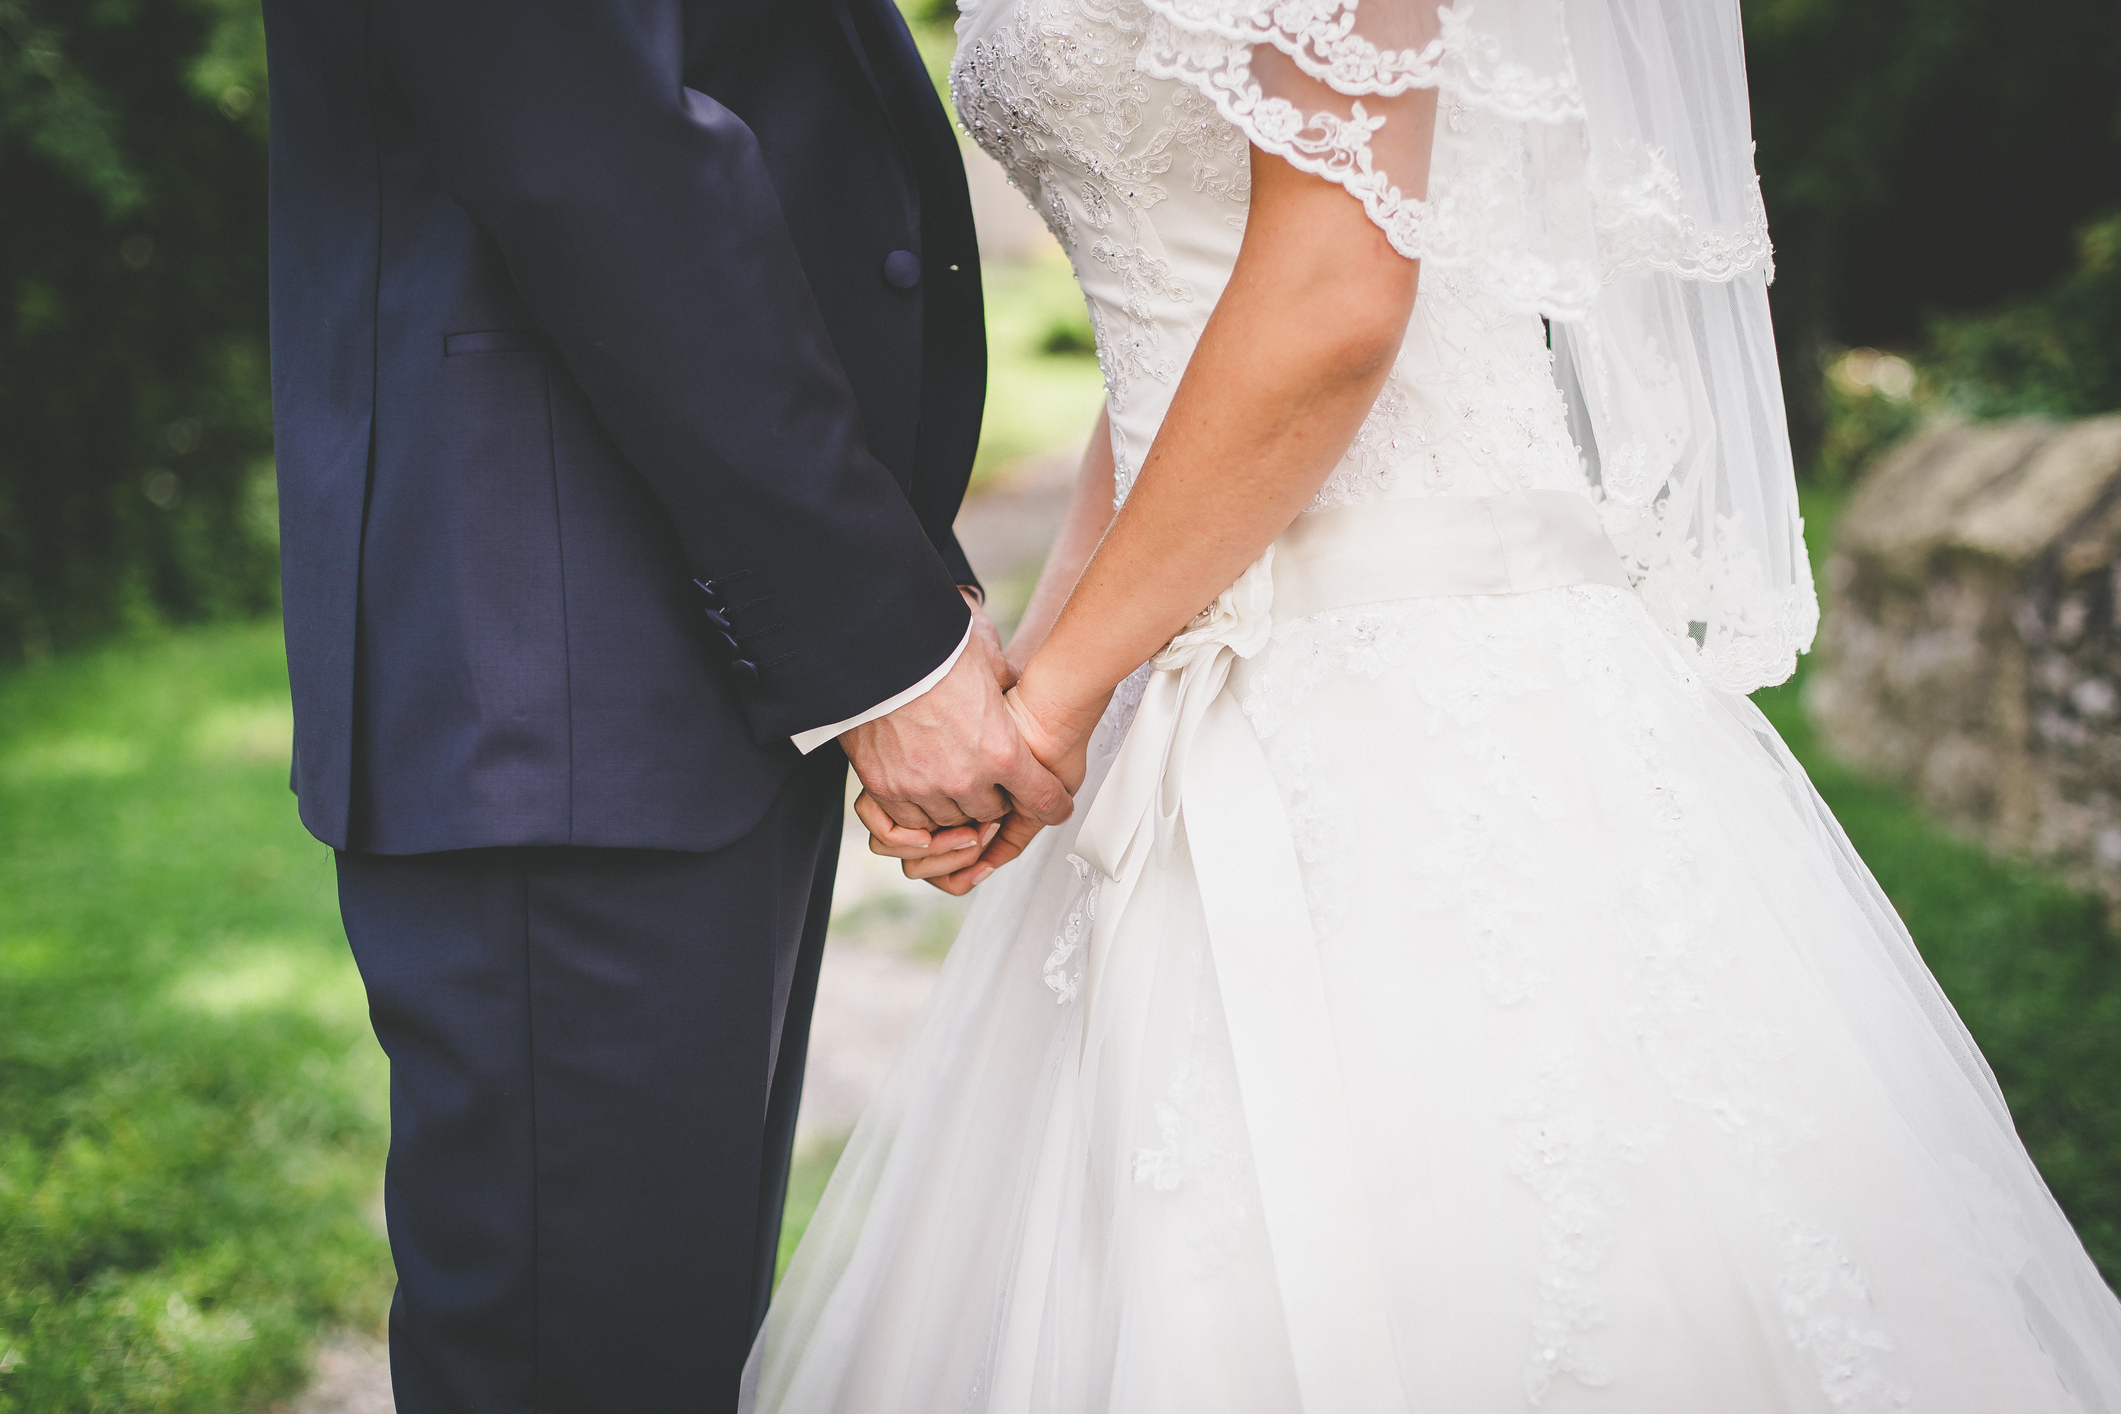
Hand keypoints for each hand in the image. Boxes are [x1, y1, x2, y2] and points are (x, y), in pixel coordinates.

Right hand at [899, 662, 1111, 894]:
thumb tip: (1013, 682)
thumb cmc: (935, 651)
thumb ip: (1006, 681)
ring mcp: (922, 787)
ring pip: (950, 821)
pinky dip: (918, 810)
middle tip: (989, 780)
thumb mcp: (988, 660)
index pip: (1041, 798)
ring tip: (952, 782)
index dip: (1053, 805)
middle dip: (995, 798)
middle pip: (992, 813)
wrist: (877, 651)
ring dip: (956, 805)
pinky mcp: (885, 786)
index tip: (1056, 807)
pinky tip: (922, 790)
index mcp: (1001, 750)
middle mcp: (964, 778)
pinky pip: (908, 821)